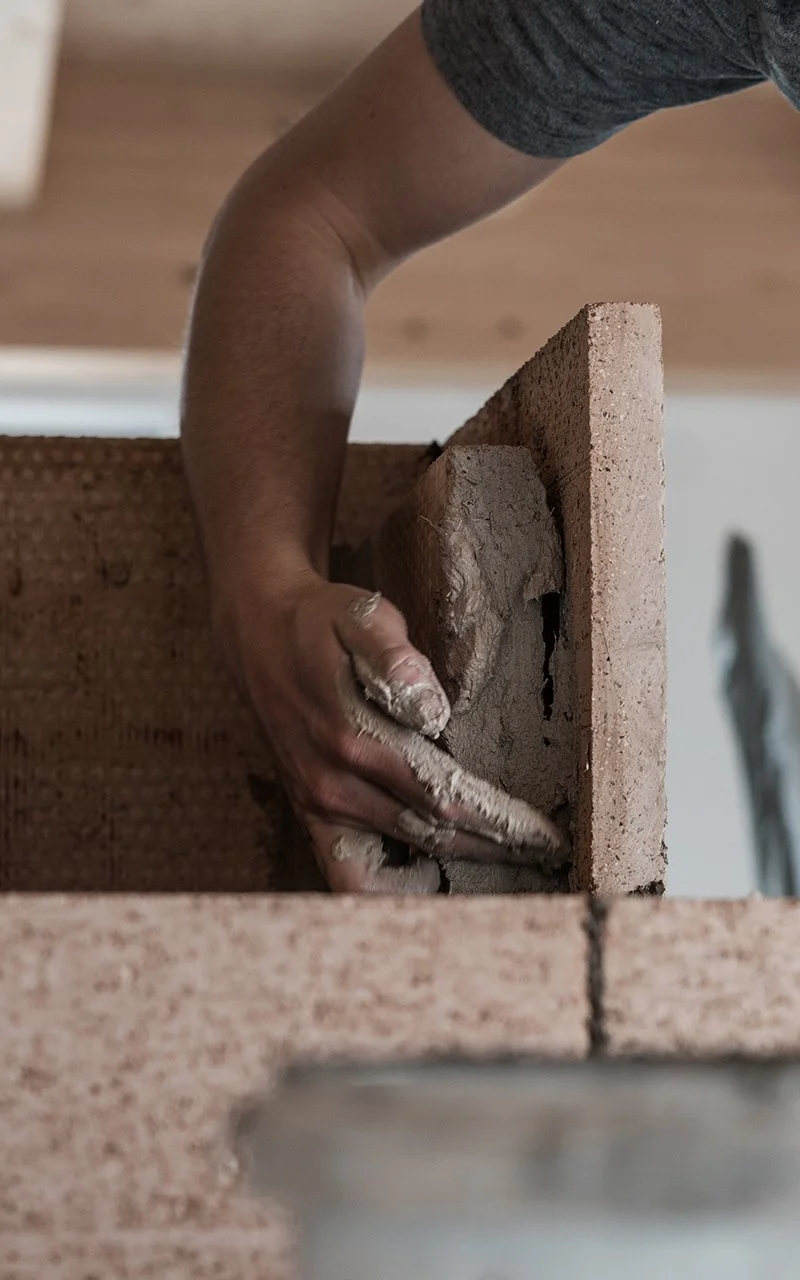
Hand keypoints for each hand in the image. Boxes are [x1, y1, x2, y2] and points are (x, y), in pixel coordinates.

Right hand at [220, 572, 562, 892]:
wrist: (256, 632)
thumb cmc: (319, 622)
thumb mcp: (359, 615)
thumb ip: (393, 655)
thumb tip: (431, 708)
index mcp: (352, 736)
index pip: (441, 794)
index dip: (497, 820)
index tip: (542, 834)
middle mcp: (333, 781)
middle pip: (430, 833)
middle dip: (493, 847)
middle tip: (545, 856)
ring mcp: (317, 802)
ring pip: (402, 849)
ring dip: (458, 863)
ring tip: (511, 870)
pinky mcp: (308, 809)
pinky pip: (346, 871)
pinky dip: (389, 890)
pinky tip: (430, 890)